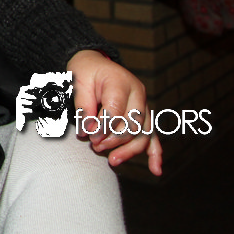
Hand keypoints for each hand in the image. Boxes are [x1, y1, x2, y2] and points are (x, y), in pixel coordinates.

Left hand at [67, 50, 162, 175]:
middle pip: (133, 124)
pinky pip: (152, 136)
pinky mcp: (144, 115)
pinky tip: (155, 170)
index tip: (89, 137)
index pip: (116, 110)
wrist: (94, 64)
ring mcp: (143, 104)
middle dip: (114, 140)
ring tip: (112, 161)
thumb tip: (88, 132)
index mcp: (120, 81)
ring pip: (143, 133)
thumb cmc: (85, 72)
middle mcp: (137, 93)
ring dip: (129, 150)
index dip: (103, 127)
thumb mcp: (78, 83)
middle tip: (95, 146)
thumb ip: (83, 107)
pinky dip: (155, 153)